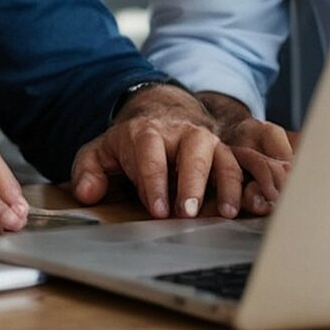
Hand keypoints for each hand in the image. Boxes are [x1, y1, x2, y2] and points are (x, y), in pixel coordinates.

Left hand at [69, 88, 292, 220]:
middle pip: (191, 149)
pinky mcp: (223, 152)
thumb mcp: (100, 152)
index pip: (150, 151)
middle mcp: (180, 132)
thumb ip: (88, 171)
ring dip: (224, 183)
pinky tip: (241, 209)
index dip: (154, 180)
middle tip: (188, 212)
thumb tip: (87, 194)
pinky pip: (239, 164)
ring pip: (221, 155)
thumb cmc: (128, 145)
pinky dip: (243, 184)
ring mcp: (205, 140)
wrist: (158, 115)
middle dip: (191, 180)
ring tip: (224, 213)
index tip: (158, 209)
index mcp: (146, 131)